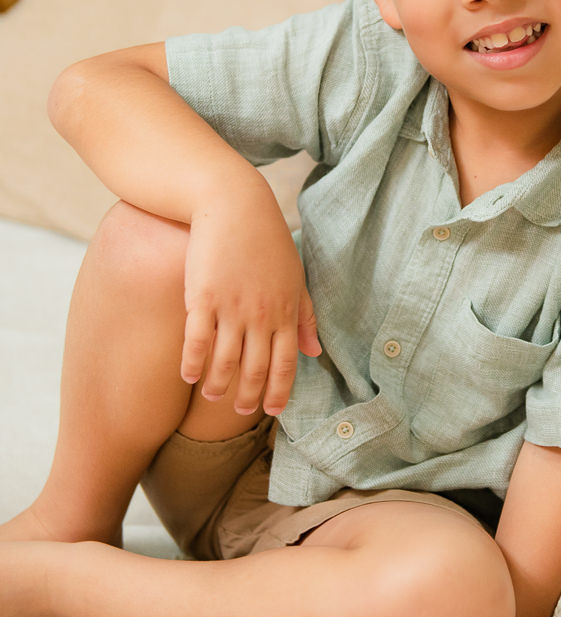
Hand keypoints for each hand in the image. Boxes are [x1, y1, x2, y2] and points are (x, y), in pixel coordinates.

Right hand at [180, 188, 320, 415]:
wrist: (234, 205)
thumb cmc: (266, 241)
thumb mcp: (295, 277)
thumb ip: (305, 316)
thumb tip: (315, 352)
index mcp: (285, 311)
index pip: (286, 364)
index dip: (279, 392)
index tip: (272, 411)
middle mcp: (261, 315)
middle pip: (256, 368)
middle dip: (249, 395)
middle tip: (239, 410)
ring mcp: (231, 308)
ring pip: (225, 361)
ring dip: (219, 385)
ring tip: (212, 396)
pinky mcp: (202, 297)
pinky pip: (197, 341)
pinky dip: (193, 364)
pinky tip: (188, 377)